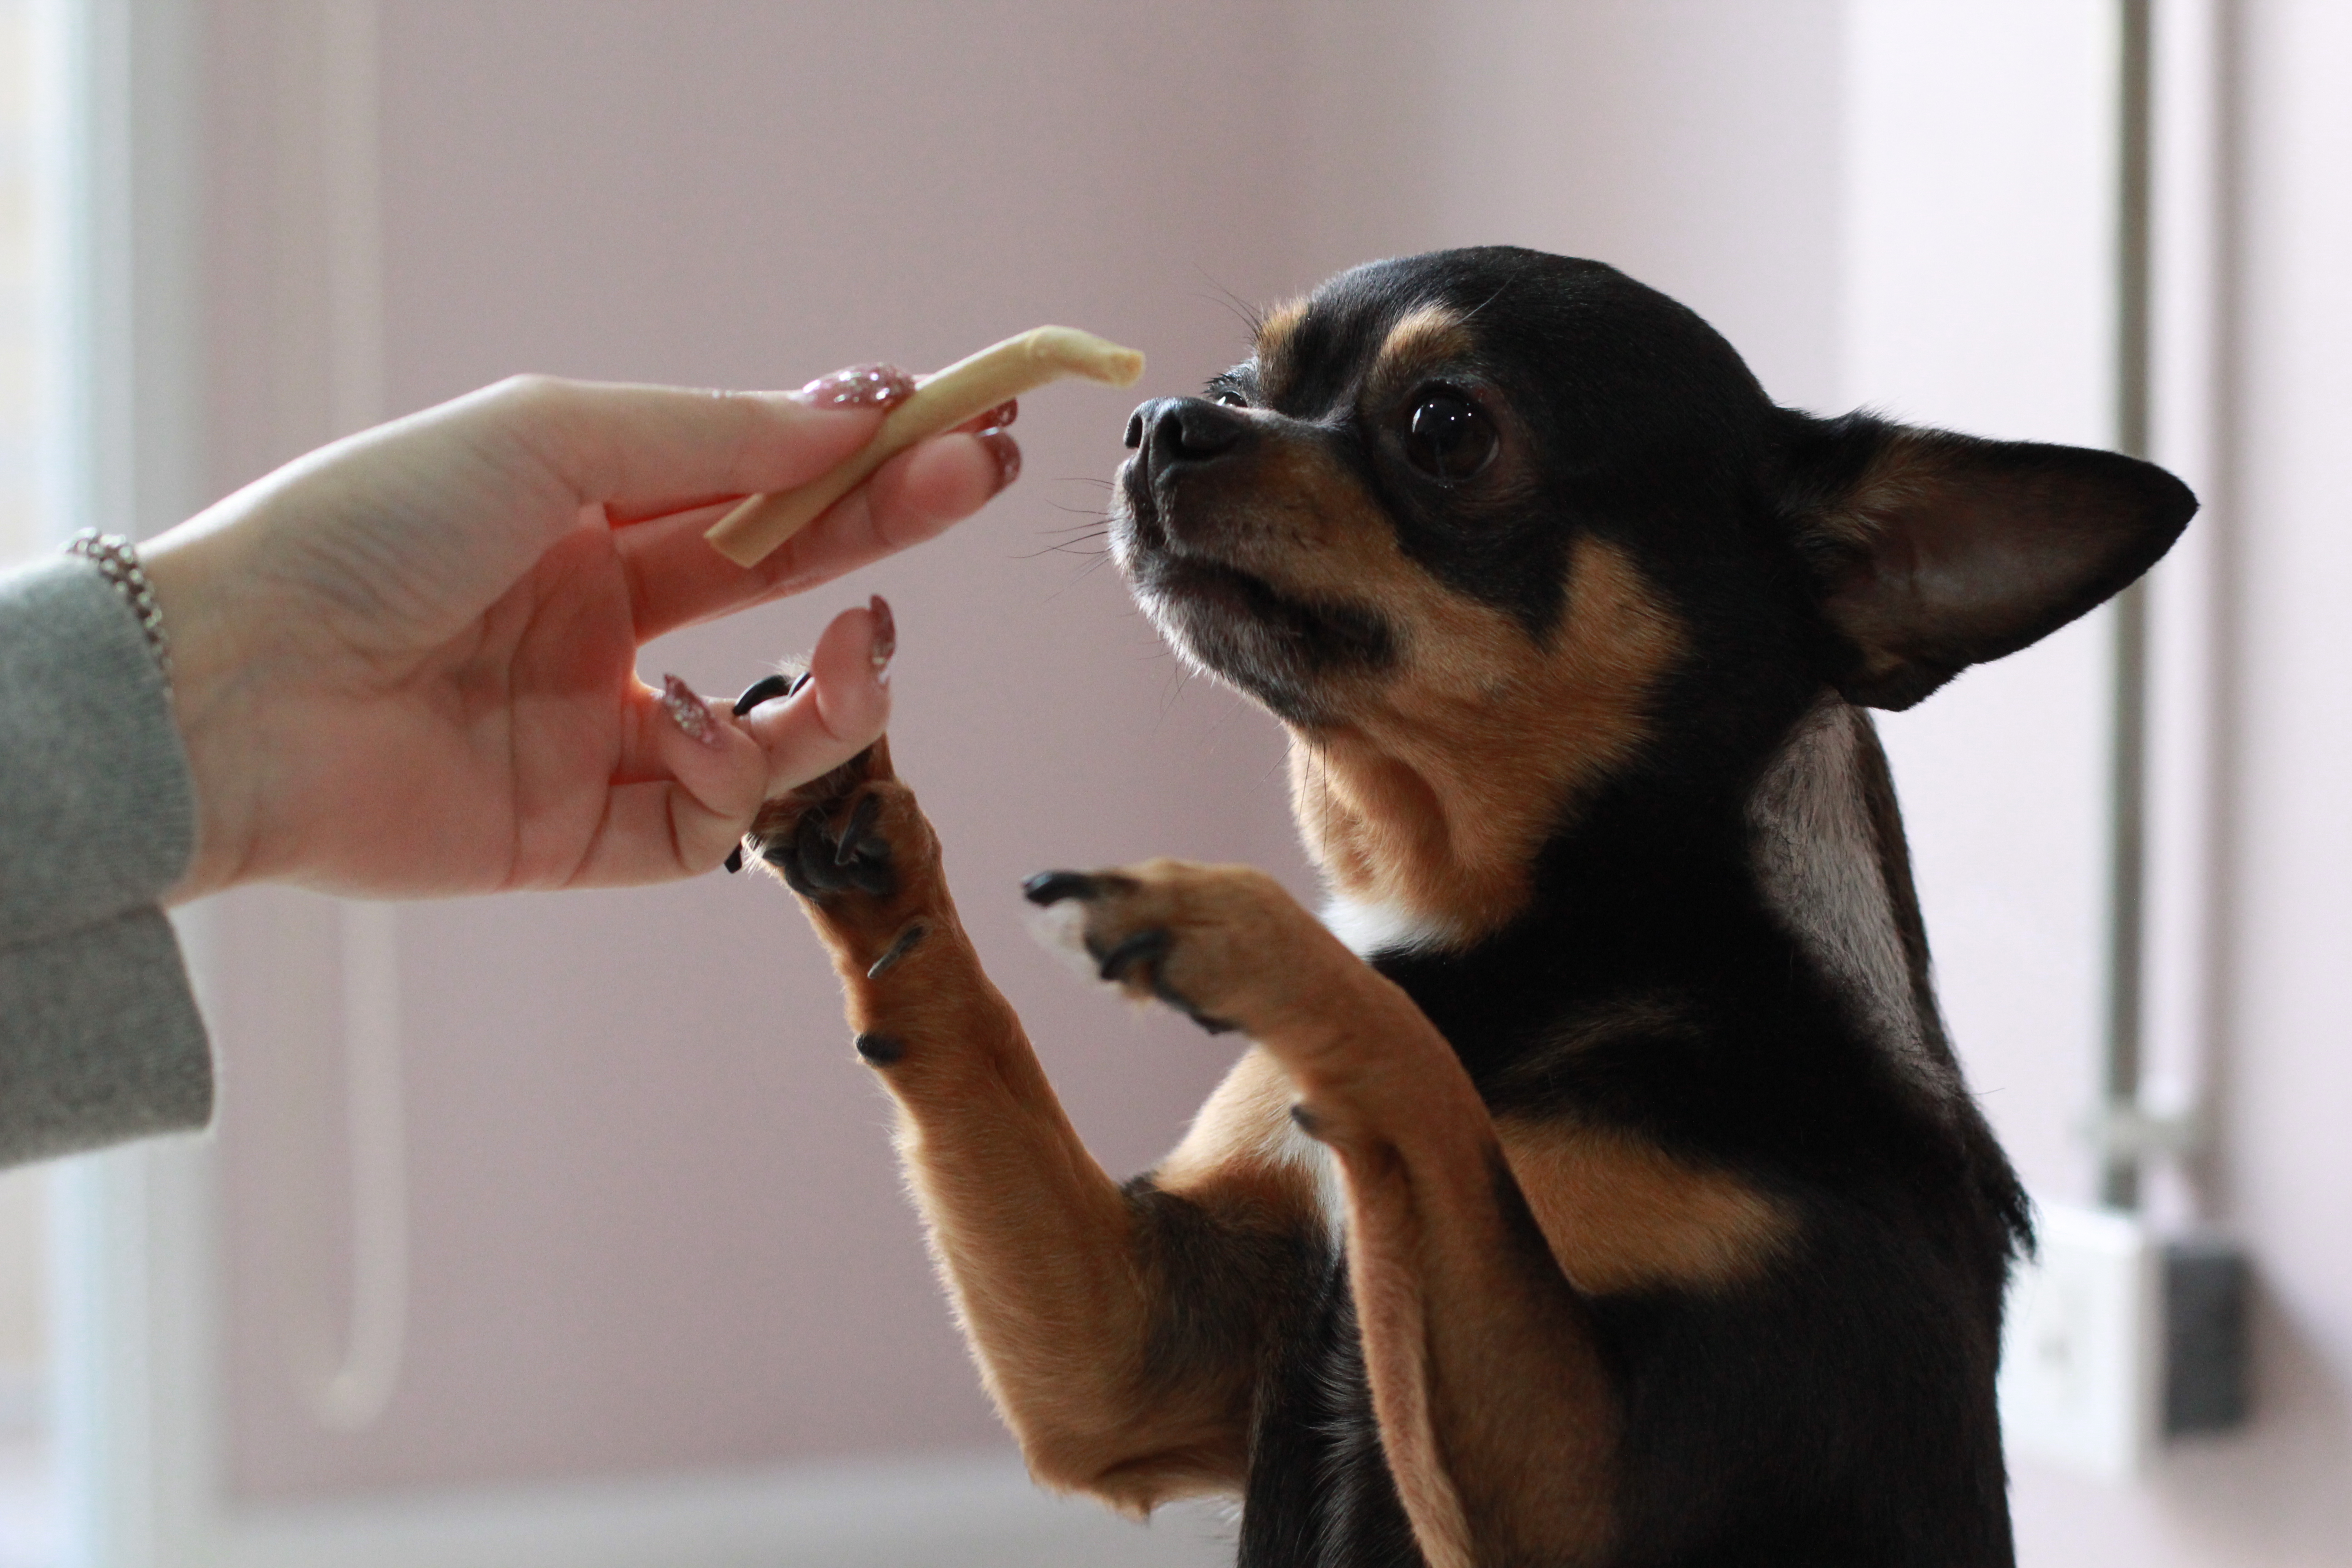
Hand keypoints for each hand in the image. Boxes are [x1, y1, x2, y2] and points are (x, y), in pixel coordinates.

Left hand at [140, 371, 1016, 900]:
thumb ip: (721, 440)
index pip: (758, 487)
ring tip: (861, 643)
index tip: (962, 429)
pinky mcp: (587, 835)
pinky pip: (711, 818)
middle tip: (983, 483)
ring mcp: (600, 731)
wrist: (241, 688)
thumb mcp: (555, 437)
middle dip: (887, 533)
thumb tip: (862, 414)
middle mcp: (601, 622)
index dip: (863, 462)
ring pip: (775, 724)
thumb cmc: (373, 530)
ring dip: (840, 686)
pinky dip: (731, 770)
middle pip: (784, 585)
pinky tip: (691, 719)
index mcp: (583, 517)